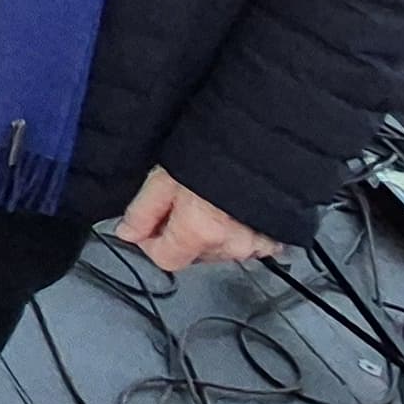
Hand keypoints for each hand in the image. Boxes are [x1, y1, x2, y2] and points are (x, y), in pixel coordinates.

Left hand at [116, 167, 279, 273]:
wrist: (261, 144)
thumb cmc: (214, 151)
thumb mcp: (164, 176)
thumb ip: (142, 211)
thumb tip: (127, 234)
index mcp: (200, 231)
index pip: (165, 260)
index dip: (151, 243)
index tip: (148, 224)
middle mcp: (231, 246)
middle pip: (193, 254)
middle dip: (181, 235)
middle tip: (182, 201)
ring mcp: (257, 244)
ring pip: (219, 249)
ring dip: (209, 233)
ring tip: (209, 200)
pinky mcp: (275, 239)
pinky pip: (248, 244)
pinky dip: (237, 231)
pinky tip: (232, 208)